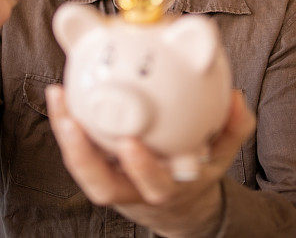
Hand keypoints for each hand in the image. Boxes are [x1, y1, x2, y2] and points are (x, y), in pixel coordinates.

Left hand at [45, 85, 255, 236]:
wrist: (178, 200)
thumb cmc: (197, 169)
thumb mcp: (222, 153)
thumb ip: (233, 127)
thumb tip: (235, 97)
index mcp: (167, 188)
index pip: (154, 186)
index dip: (141, 170)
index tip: (131, 144)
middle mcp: (134, 190)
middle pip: (103, 186)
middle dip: (85, 158)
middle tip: (74, 123)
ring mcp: (112, 181)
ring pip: (81, 169)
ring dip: (66, 137)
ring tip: (59, 99)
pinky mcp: (97, 167)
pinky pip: (76, 149)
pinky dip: (65, 123)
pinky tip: (60, 93)